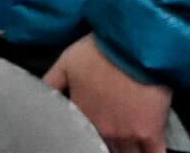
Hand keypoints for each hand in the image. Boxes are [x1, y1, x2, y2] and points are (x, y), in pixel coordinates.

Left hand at [42, 34, 169, 152]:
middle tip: (110, 140)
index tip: (91, 136)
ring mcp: (128, 133)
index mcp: (82, 115)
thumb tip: (38, 97)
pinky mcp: (151, 132)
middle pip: (106, 148)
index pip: (81, 139)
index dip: (86, 140)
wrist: (131, 47)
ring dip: (127, 151)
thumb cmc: (97, 52)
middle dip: (108, 146)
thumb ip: (51, 84)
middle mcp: (103, 130)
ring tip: (127, 147)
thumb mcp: (65, 64)